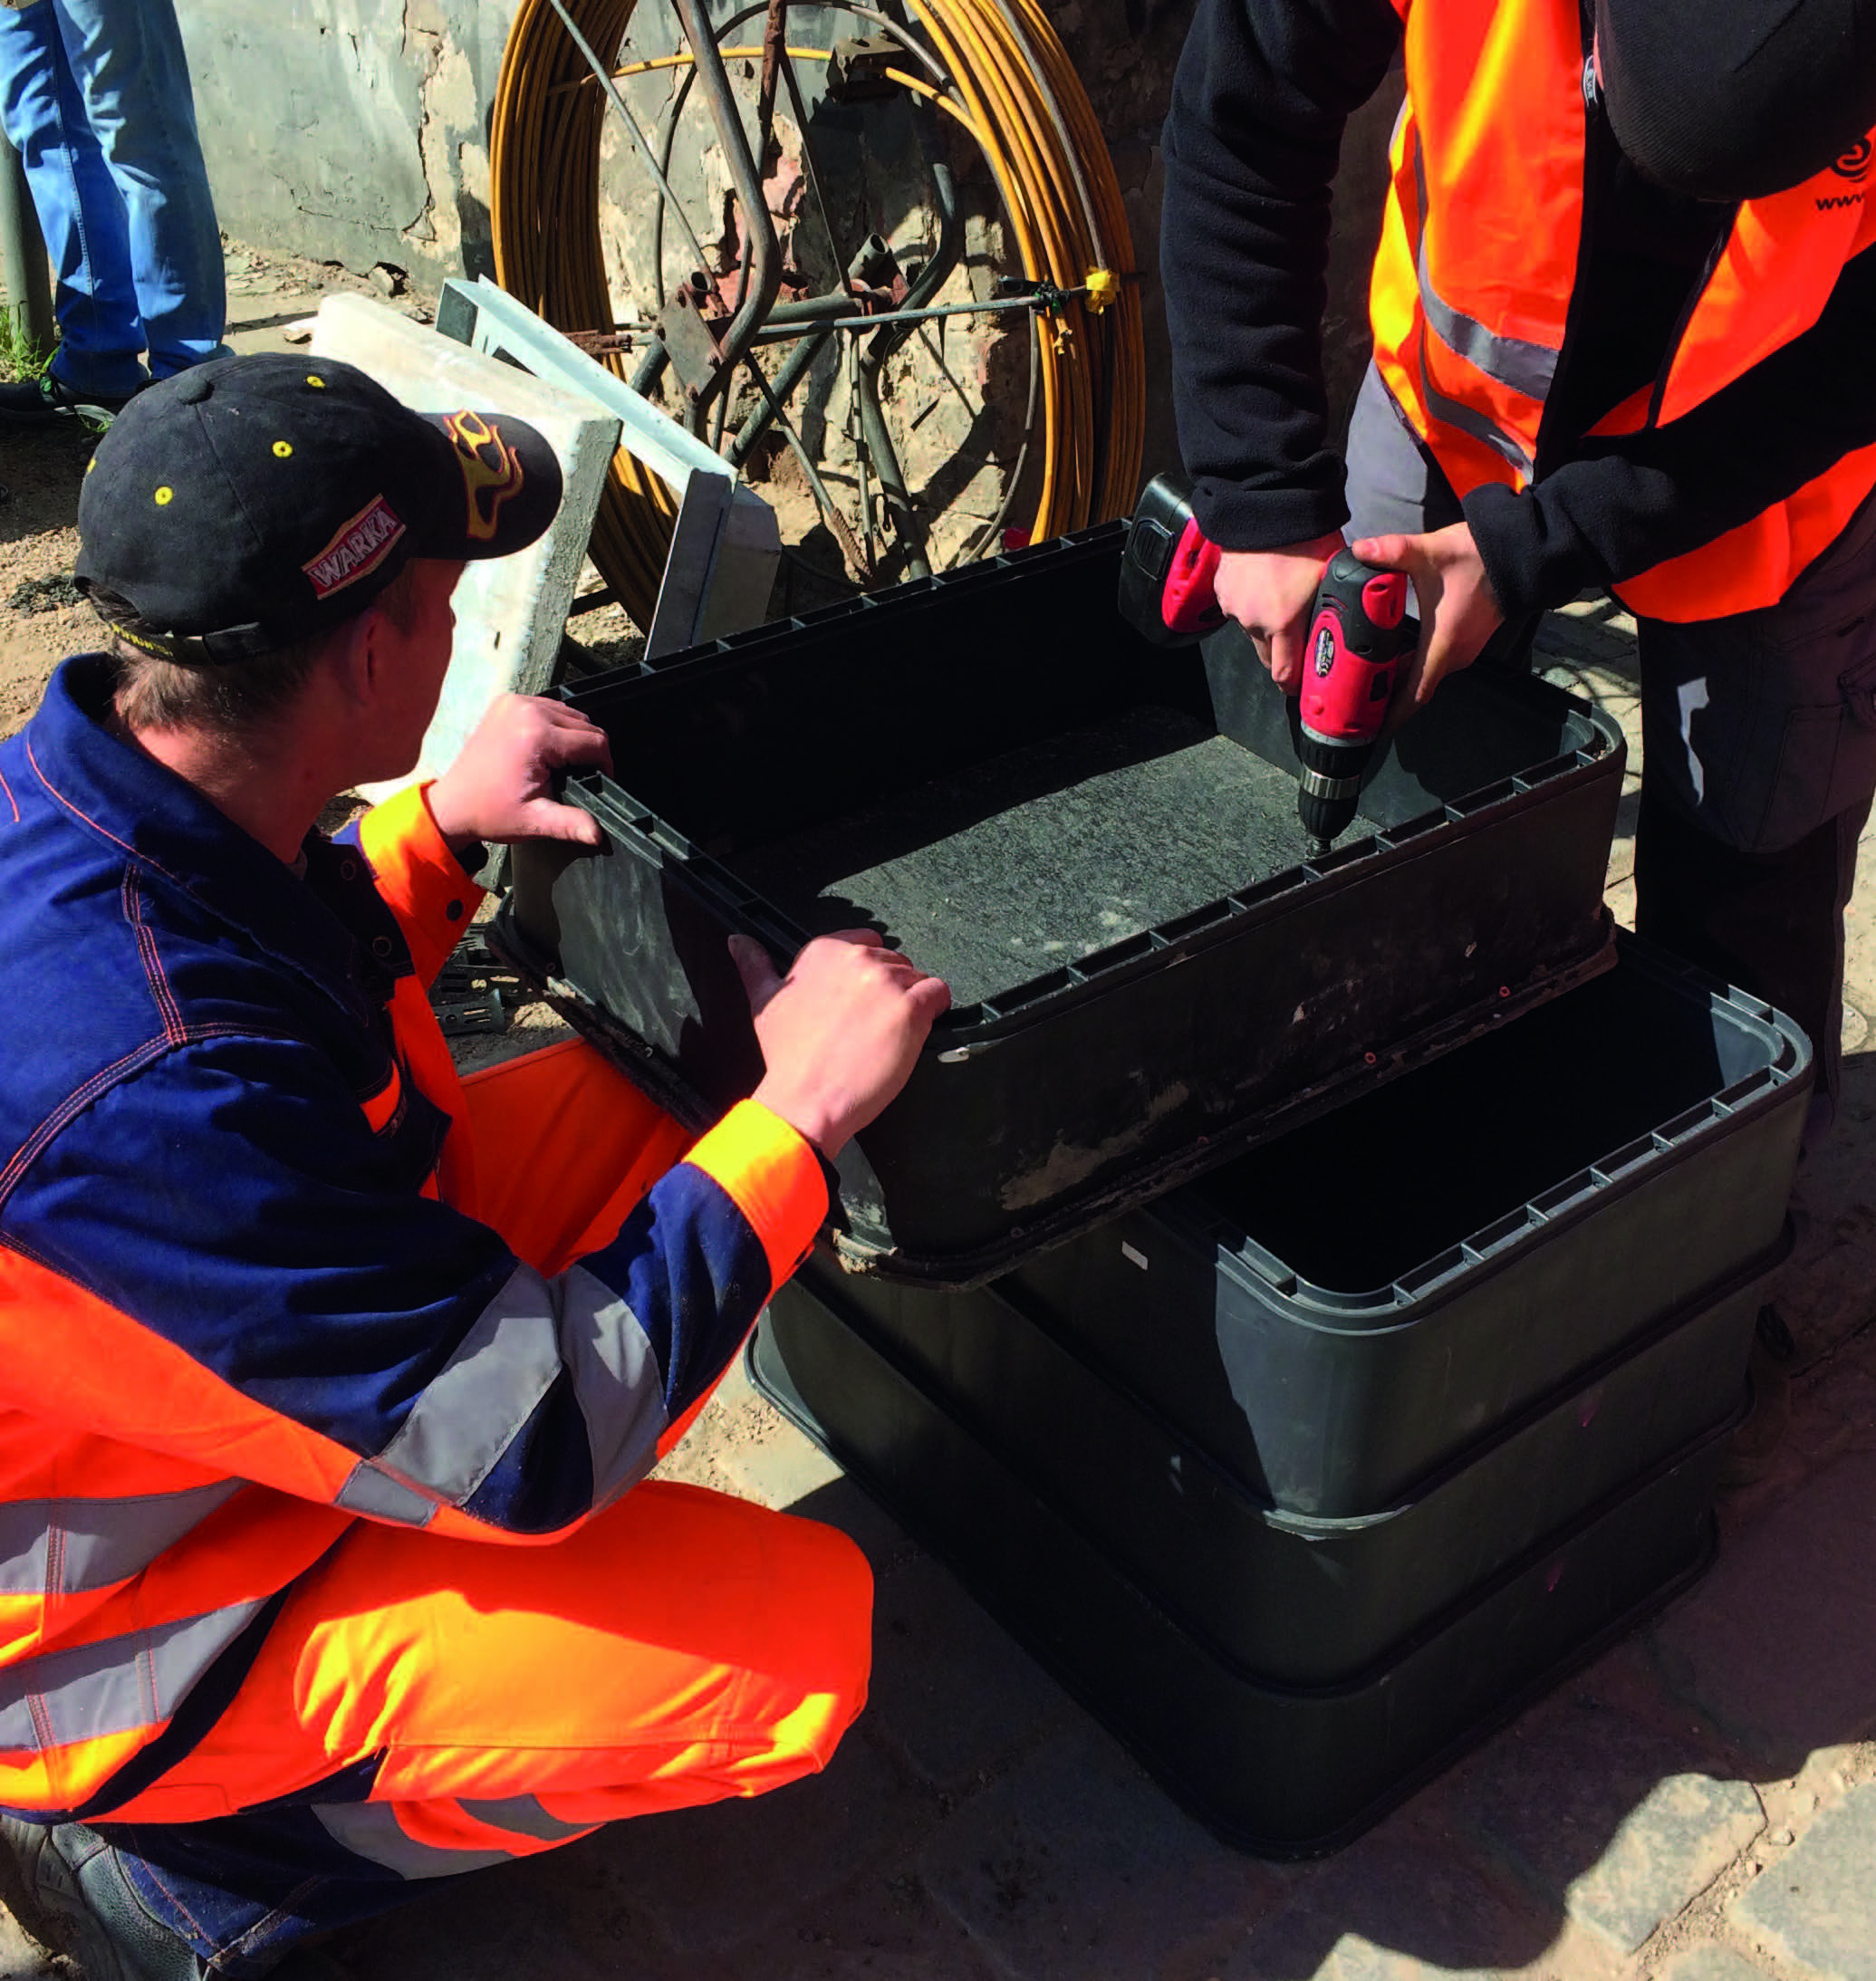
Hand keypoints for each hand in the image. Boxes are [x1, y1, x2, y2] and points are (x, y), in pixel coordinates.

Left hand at [426, 694, 613, 850]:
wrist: (454, 804)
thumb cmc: (490, 812)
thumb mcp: (535, 821)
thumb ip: (572, 824)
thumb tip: (598, 834)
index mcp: (536, 735)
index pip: (595, 742)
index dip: (604, 765)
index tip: (599, 782)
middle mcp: (527, 710)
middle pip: (585, 724)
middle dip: (587, 752)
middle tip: (574, 778)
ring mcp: (515, 702)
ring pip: (570, 714)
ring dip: (573, 737)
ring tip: (560, 765)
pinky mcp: (508, 702)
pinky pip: (549, 708)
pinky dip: (555, 726)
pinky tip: (547, 749)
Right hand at [729, 930, 951, 1158]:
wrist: (806, 1099)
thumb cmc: (787, 1056)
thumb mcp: (763, 1002)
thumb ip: (753, 965)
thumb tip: (737, 939)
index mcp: (822, 951)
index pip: (865, 942)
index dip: (867, 973)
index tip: (857, 1000)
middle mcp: (856, 958)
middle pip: (894, 961)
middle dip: (888, 989)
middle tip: (868, 1025)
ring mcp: (886, 982)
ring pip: (916, 978)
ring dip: (909, 1003)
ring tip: (886, 1035)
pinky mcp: (911, 1008)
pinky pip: (938, 993)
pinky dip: (935, 1008)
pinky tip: (917, 1030)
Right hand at [1212, 536, 1345, 690]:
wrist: (1267, 505)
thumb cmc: (1304, 535)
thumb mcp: (1332, 573)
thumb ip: (1336, 605)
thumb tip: (1353, 621)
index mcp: (1283, 621)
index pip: (1283, 675)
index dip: (1294, 685)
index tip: (1302, 685)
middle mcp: (1255, 621)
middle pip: (1267, 658)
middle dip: (1283, 655)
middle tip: (1300, 643)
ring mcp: (1235, 608)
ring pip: (1253, 633)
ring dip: (1266, 628)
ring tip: (1282, 602)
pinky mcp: (1222, 593)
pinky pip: (1238, 611)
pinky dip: (1251, 607)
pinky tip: (1264, 587)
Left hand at [1348, 522, 1502, 727]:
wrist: (1516, 551)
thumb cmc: (1477, 557)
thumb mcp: (1430, 552)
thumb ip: (1393, 551)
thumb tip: (1360, 549)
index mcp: (1442, 646)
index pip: (1414, 695)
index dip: (1392, 716)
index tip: (1370, 730)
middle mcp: (1454, 655)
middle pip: (1415, 690)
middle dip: (1386, 700)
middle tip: (1355, 704)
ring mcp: (1462, 648)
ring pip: (1425, 676)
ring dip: (1399, 683)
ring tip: (1366, 685)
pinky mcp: (1464, 639)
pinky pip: (1434, 663)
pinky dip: (1412, 667)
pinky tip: (1391, 659)